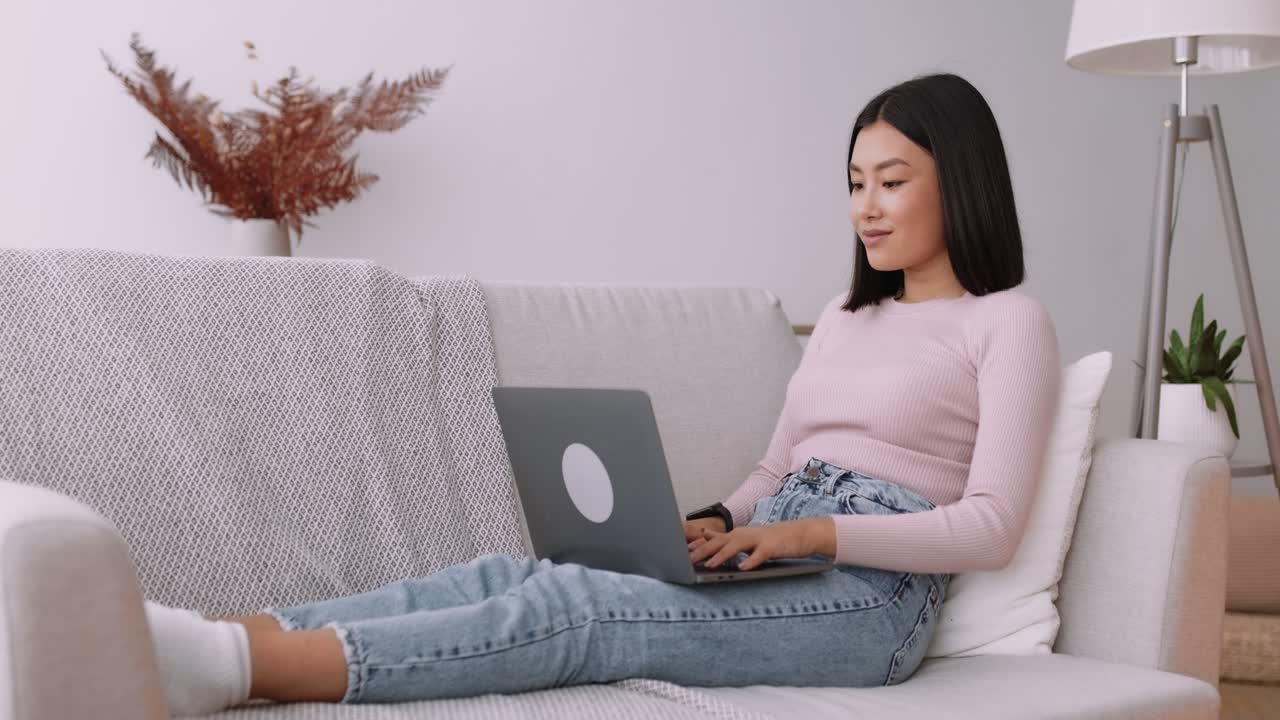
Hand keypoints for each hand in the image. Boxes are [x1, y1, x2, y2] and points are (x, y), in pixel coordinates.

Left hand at [687, 518, 831, 571]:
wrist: (800, 534)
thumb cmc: (771, 539)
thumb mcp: (746, 537)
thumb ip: (725, 537)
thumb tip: (704, 533)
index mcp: (737, 535)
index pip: (713, 540)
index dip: (697, 546)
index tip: (681, 554)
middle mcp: (745, 535)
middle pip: (720, 542)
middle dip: (703, 551)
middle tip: (688, 561)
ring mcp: (758, 540)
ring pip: (736, 546)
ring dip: (722, 555)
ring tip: (709, 565)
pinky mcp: (771, 547)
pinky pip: (760, 555)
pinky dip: (750, 561)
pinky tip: (742, 568)